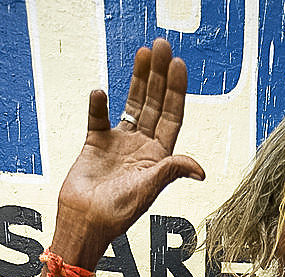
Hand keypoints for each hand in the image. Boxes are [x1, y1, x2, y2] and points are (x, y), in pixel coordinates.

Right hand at [54, 38, 204, 262]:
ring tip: (143, 53)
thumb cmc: (117, 214)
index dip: (176, 91)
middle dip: (159, 75)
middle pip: (154, 104)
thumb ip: (170, 172)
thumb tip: (200, 170)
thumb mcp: (148, 191)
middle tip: (162, 46)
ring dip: (138, 80)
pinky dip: (99, 104)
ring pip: (132, 104)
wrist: (84, 222)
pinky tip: (100, 92)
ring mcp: (120, 143)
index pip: (172, 117)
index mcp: (159, 158)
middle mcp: (142, 147)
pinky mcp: (96, 143)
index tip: (179, 65)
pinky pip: (99, 116)